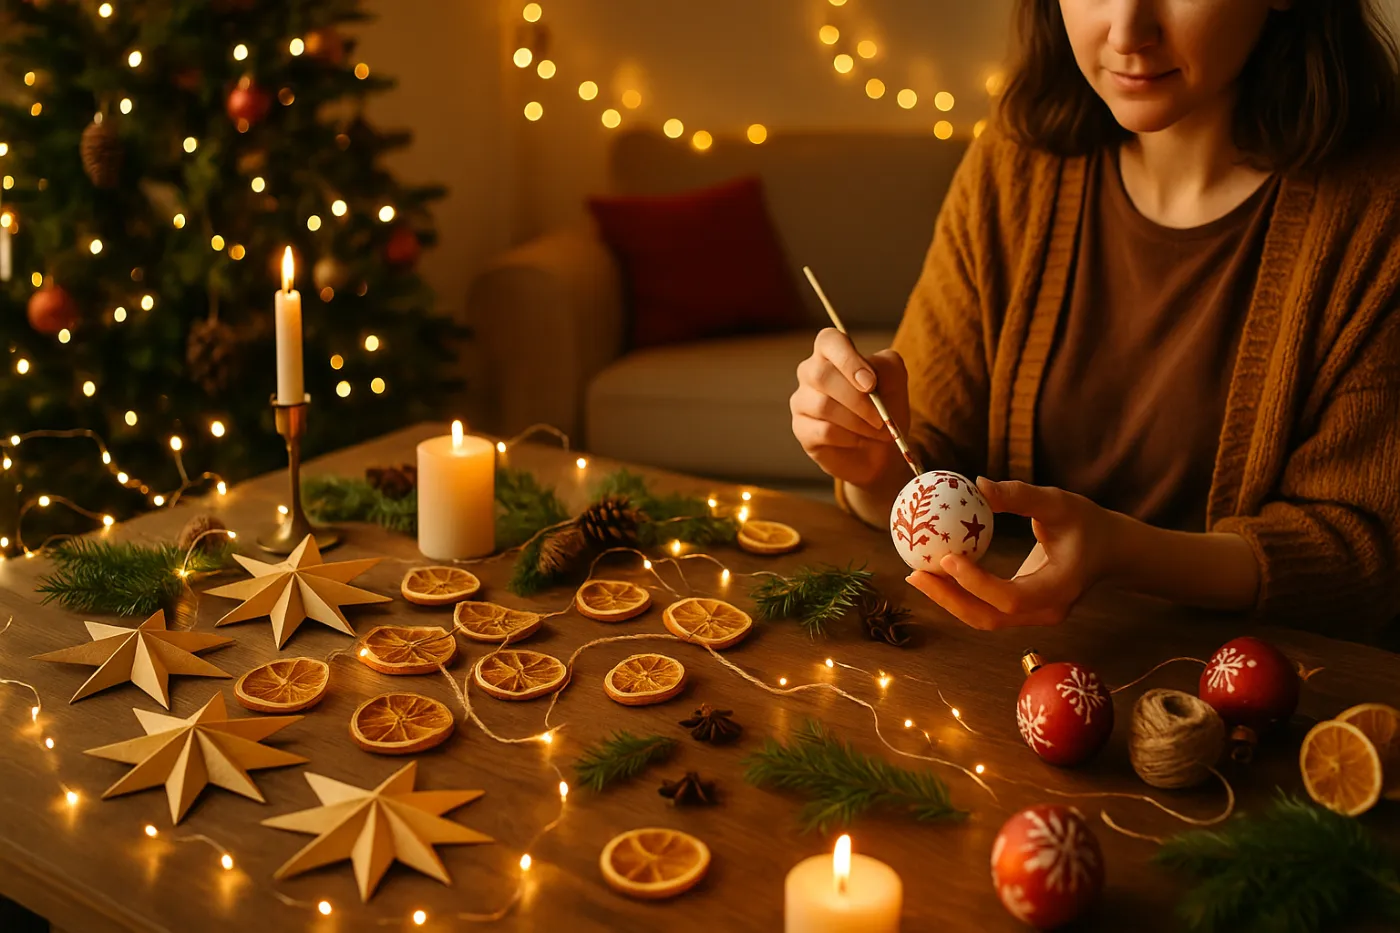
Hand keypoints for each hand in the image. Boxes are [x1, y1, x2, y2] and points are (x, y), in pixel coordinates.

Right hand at [791, 328, 910, 487]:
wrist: (881, 451)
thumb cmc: (885, 410)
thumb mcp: (896, 383)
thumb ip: (887, 368)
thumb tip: (868, 376)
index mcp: (832, 353)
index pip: (829, 340)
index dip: (848, 359)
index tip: (871, 383)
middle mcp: (811, 372)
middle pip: (821, 374)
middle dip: (857, 399)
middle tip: (881, 417)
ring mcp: (802, 400)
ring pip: (823, 405)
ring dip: (858, 421)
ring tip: (877, 431)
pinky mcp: (801, 428)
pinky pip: (823, 431)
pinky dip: (849, 438)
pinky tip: (860, 440)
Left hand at [906, 478, 1119, 629]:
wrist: (1111, 551)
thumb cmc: (1087, 522)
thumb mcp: (1060, 502)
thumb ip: (1021, 496)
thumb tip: (976, 485)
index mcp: (1060, 588)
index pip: (1012, 597)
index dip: (976, 583)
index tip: (947, 557)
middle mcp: (1046, 611)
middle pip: (990, 618)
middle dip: (948, 599)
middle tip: (915, 572)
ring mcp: (1035, 616)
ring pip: (984, 618)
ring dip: (948, 599)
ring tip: (916, 573)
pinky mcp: (1024, 611)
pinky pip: (986, 608)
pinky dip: (959, 594)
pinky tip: (935, 572)